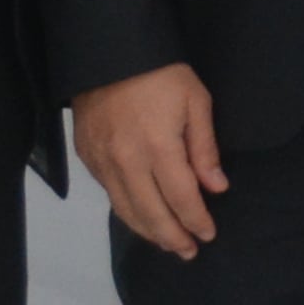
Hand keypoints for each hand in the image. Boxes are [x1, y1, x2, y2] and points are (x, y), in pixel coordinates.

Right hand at [77, 62, 227, 255]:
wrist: (108, 52)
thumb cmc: (161, 73)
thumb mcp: (195, 101)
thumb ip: (204, 149)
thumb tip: (216, 188)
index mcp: (159, 148)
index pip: (182, 199)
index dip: (196, 221)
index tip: (208, 234)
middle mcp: (127, 162)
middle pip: (152, 214)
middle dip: (173, 238)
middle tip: (189, 252)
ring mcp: (103, 162)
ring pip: (126, 210)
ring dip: (148, 232)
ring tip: (168, 243)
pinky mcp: (87, 158)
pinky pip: (110, 195)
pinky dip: (128, 212)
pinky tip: (141, 218)